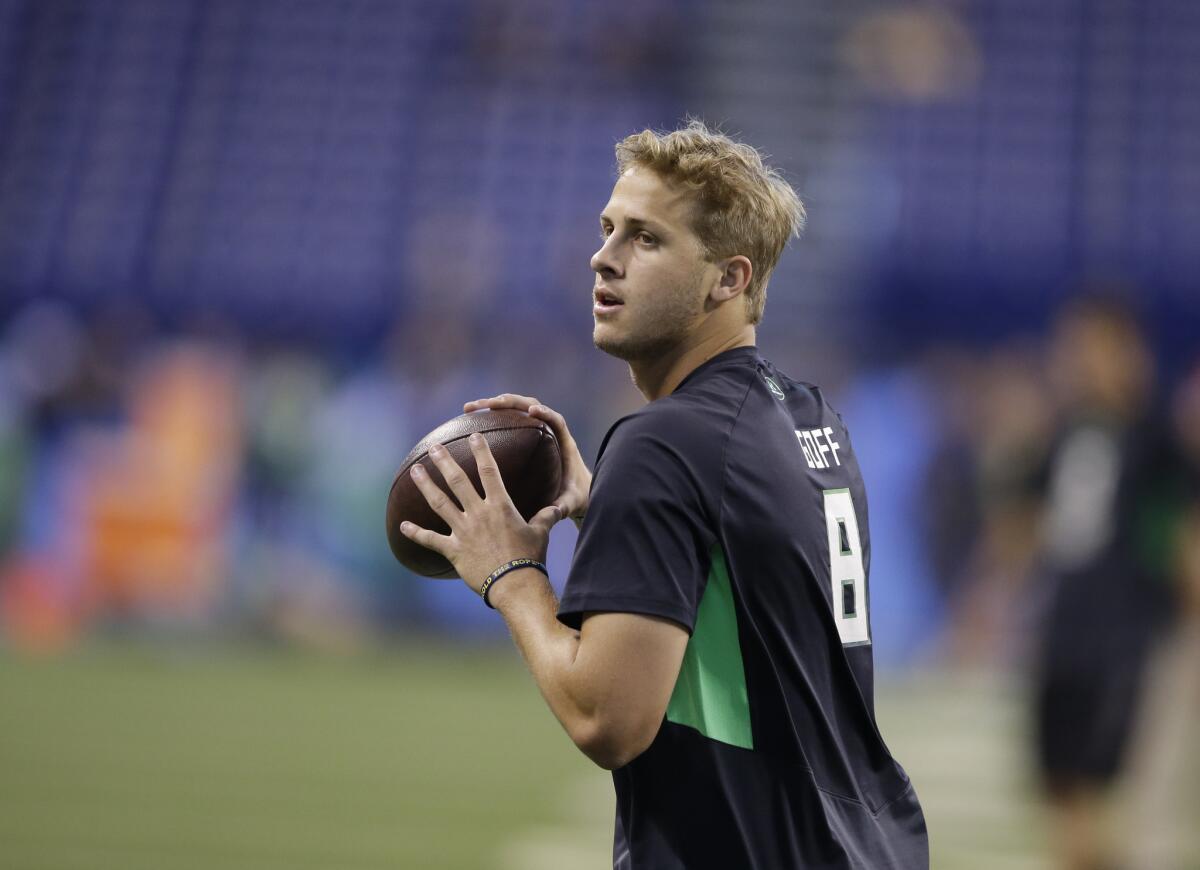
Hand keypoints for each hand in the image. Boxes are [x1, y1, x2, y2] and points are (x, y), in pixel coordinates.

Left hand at [398, 435, 559, 594]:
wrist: (515, 584)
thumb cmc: (530, 558)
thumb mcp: (540, 533)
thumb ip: (545, 516)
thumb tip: (556, 508)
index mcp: (500, 506)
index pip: (489, 471)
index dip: (481, 451)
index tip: (473, 436)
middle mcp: (479, 514)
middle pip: (458, 481)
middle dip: (445, 461)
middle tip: (433, 447)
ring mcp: (463, 531)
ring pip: (440, 503)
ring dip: (426, 485)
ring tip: (415, 471)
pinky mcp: (454, 550)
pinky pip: (431, 539)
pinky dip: (416, 533)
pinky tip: (402, 526)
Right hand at [464, 394, 592, 525]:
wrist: (580, 494)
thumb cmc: (577, 496)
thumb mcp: (571, 502)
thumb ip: (564, 506)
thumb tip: (554, 512)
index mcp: (565, 444)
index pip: (556, 421)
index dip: (545, 413)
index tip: (531, 411)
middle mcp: (551, 433)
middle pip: (530, 406)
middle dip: (508, 402)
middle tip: (486, 405)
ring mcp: (537, 432)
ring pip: (515, 410)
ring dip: (493, 405)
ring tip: (469, 409)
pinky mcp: (525, 436)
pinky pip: (507, 419)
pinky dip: (489, 417)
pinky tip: (469, 421)